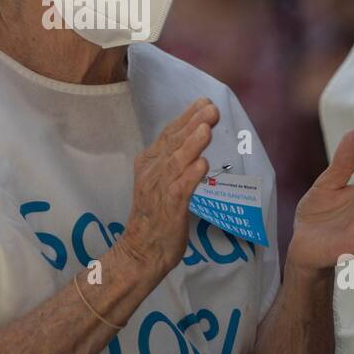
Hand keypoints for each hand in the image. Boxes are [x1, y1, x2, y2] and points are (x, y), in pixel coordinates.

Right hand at [120, 98, 217, 277]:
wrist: (141, 251)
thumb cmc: (154, 217)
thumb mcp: (160, 182)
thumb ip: (174, 162)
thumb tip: (194, 145)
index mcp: (148, 163)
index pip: (169, 134)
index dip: (186, 118)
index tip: (203, 103)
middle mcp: (152, 172)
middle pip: (174, 143)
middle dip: (193, 123)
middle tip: (211, 108)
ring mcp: (158, 189)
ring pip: (176, 162)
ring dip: (192, 144)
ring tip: (207, 128)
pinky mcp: (168, 208)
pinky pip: (180, 189)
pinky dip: (191, 176)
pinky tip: (202, 164)